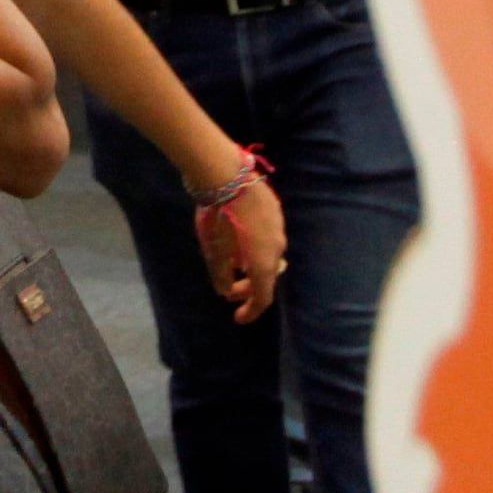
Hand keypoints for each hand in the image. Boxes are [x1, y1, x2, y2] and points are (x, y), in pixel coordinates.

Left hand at [190, 169, 287, 322]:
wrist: (225, 174)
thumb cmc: (217, 217)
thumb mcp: (213, 251)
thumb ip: (221, 276)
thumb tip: (227, 290)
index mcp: (264, 263)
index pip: (262, 297)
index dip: (251, 312)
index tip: (238, 318)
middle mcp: (278, 247)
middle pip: (266, 276)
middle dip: (248, 287)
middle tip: (229, 289)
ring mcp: (279, 226)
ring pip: (268, 254)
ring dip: (252, 265)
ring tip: (234, 263)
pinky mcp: (275, 209)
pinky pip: (268, 236)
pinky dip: (255, 246)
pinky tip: (240, 239)